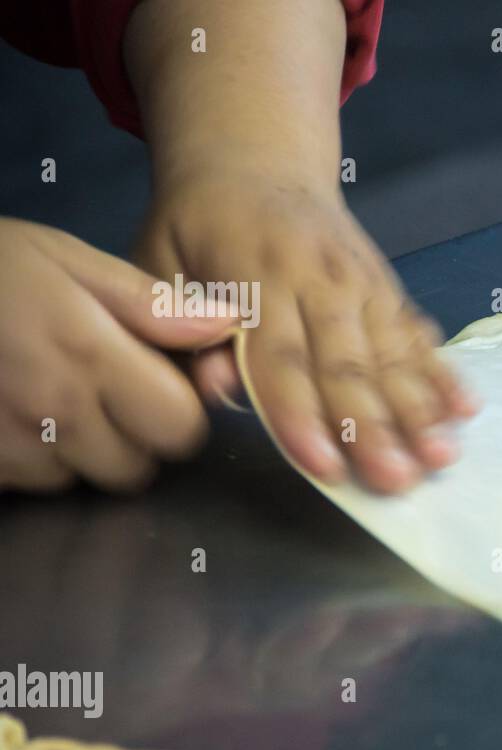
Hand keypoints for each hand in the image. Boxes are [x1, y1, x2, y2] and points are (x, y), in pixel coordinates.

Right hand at [0, 217, 230, 492]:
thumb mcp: (68, 260)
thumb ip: (152, 305)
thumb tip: (228, 326)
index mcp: (90, 352)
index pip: (181, 429)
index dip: (176, 412)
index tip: (154, 385)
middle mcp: (51, 410)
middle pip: (137, 468)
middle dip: (131, 438)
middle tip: (96, 389)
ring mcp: (7, 446)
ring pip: (81, 481)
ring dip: (76, 450)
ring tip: (41, 391)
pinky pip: (29, 485)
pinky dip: (29, 459)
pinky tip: (8, 410)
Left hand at [134, 173, 477, 493]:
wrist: (255, 158)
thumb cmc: (197, 225)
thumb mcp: (161, 261)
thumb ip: (184, 328)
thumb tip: (221, 386)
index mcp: (256, 275)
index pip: (281, 359)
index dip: (302, 416)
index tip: (325, 465)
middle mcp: (320, 279)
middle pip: (349, 366)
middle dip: (374, 429)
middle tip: (397, 480)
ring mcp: (362, 283)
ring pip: (392, 356)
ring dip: (420, 411)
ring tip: (442, 457)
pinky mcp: (387, 288)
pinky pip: (417, 336)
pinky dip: (443, 374)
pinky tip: (467, 409)